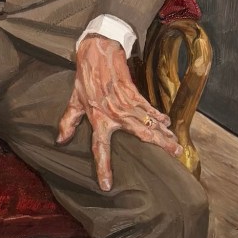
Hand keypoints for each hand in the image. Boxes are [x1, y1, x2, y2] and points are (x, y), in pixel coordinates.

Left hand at [57, 34, 180, 191]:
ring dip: (163, 134)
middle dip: (158, 145)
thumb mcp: (73, 101)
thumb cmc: (84, 78)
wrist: (97, 52)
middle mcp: (115, 114)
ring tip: (176, 145)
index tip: (107, 186)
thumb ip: (68, 122)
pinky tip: (167, 123)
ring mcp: (126, 103)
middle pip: (140, 135)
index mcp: (98, 119)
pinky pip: (149, 108)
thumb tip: (60, 140)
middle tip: (174, 156)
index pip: (100, 149)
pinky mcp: (133, 93)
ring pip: (149, 123)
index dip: (103, 168)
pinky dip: (159, 116)